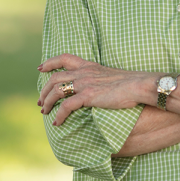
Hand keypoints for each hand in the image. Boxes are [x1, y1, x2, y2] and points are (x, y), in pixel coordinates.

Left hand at [37, 54, 152, 125]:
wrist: (140, 85)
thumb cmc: (130, 83)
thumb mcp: (110, 75)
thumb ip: (99, 78)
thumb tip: (96, 88)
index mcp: (89, 65)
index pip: (64, 58)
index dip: (50, 62)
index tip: (40, 68)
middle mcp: (84, 72)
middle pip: (55, 77)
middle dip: (44, 90)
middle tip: (40, 101)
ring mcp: (85, 83)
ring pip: (57, 91)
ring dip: (47, 102)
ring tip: (44, 112)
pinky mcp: (88, 96)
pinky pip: (66, 106)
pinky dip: (59, 115)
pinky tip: (57, 123)